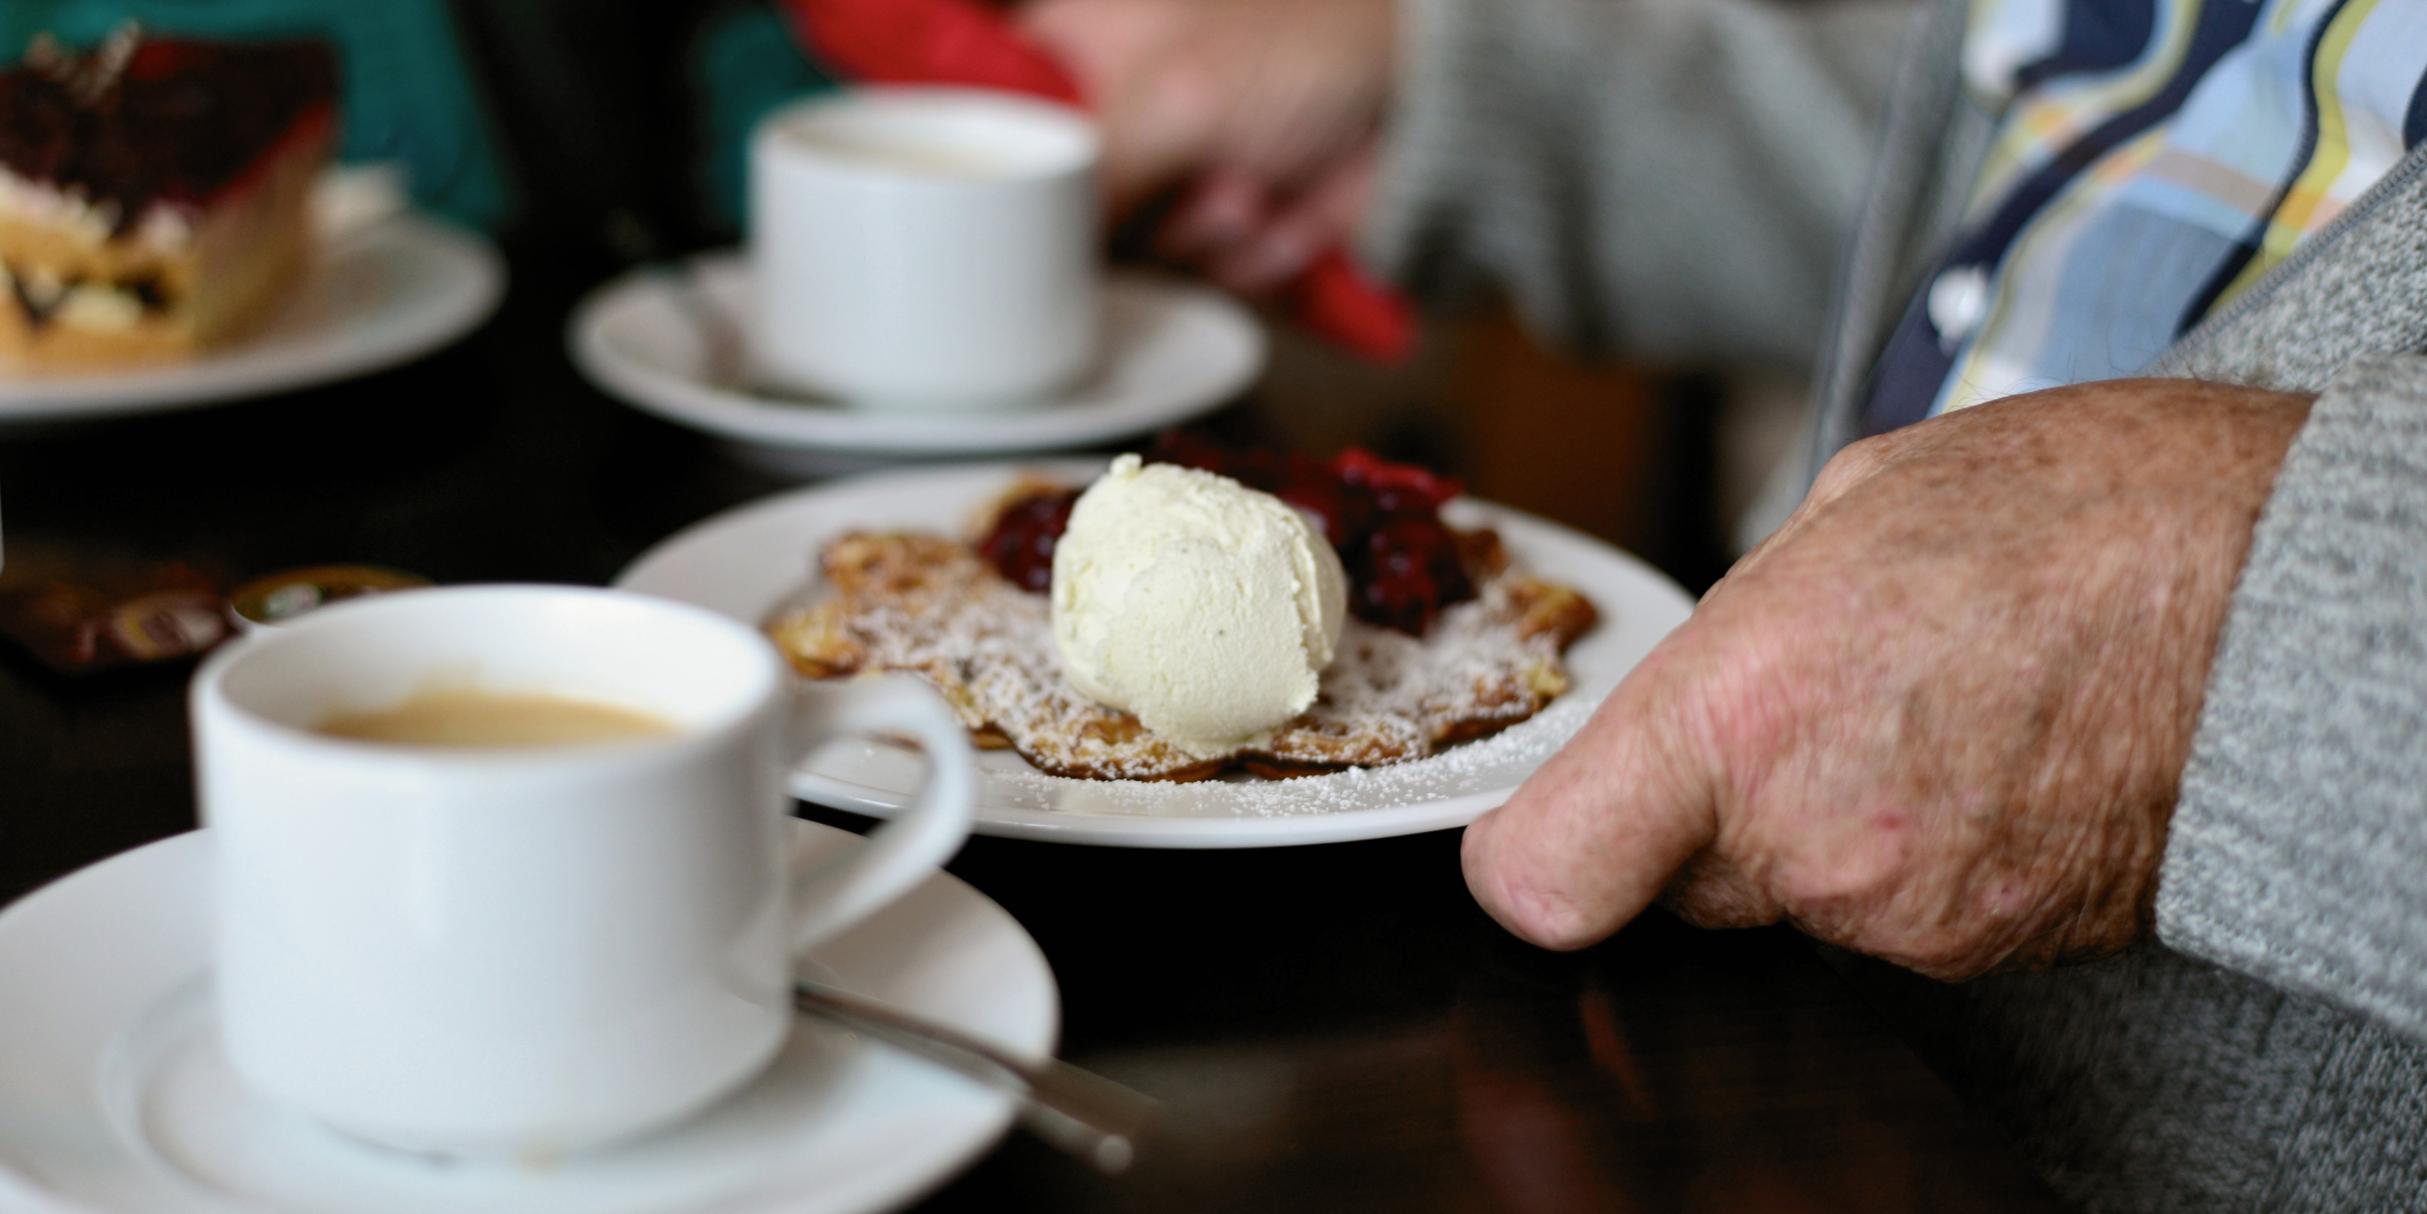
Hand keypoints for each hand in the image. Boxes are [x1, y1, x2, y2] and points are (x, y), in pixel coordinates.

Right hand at [1018, 0, 1393, 293]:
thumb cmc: (1304, 46)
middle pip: (1057, 207)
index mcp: (1080, 42)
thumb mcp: (1172, 98)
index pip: (990, 107)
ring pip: (1132, 253)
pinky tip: (1286, 209)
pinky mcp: (1223, 230)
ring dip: (1202, 232)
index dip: (997, 162)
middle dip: (1133, 211)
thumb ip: (1083, 172)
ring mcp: (1169, 175)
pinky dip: (1250, 254)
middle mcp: (1115, 112)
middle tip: (1184, 179)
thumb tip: (1021, 245)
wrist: (1426, 102)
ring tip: (1253, 185)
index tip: (1006, 204)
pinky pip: (1201, 276)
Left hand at [1462, 380, 2314, 977]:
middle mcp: (1812, 842)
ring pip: (1794, 892)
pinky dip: (1919, 848)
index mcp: (1742, 714)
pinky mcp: (1992, 955)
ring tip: (1933, 703)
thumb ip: (1741, 622)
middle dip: (1707, 806)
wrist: (2285, 596)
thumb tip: (1700, 674)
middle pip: (1674, 879)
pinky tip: (1989, 751)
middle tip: (1808, 703)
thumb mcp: (1855, 507)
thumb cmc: (2086, 513)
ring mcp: (1909, 916)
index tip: (1540, 826)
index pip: (1545, 876)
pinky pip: (1896, 912)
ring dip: (1827, 820)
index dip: (1528, 855)